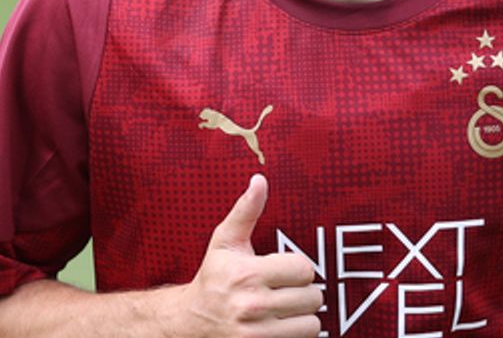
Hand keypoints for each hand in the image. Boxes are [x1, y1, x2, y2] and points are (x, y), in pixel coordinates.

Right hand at [182, 174, 322, 336]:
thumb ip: (246, 210)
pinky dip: (296, 333)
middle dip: (302, 292)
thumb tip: (259, 180)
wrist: (189, 321)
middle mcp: (251, 305)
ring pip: (312, 324)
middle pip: (312, 297)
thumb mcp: (225, 241)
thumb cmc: (213, 278)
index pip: (304, 269)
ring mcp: (256, 333)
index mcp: (246, 274)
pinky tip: (280, 325)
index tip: (285, 270)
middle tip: (285, 290)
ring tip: (285, 309)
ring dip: (303, 316)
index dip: (298, 268)